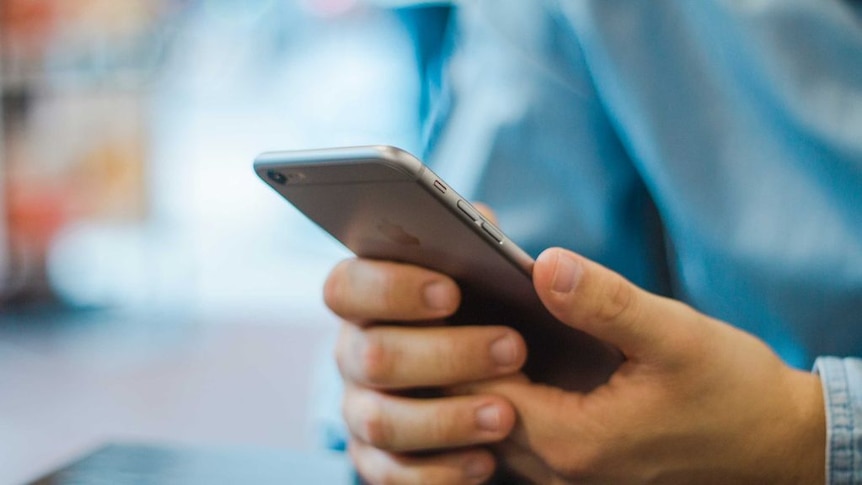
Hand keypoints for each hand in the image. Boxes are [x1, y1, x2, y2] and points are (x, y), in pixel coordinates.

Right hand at [326, 258, 527, 483]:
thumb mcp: (490, 270)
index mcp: (367, 296)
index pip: (347, 286)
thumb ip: (495, 245)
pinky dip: (441, 470)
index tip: (452, 293)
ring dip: (445, 420)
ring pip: (380, 421)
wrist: (505, 378)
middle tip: (513, 350)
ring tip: (505, 415)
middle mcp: (355, 351)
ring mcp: (361, 408)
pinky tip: (486, 460)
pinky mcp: (377, 459)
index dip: (391, 288)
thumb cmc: (486, 308)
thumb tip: (547, 266)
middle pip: (370, 355)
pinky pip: (394, 473)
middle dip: (444, 355)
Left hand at [460, 248, 825, 483]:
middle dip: (457, 354)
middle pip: (475, 410)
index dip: (458, 338)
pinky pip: (518, 428)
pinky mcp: (580, 461)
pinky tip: (511, 348)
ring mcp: (568, 471)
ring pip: (491, 422)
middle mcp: (559, 468)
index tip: (450, 287)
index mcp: (573, 440)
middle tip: (449, 294)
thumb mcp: (673, 335)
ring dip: (477, 374)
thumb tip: (544, 264)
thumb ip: (605, 302)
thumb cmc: (733, 391)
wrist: (777, 442)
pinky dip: (505, 389)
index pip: (478, 390)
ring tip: (473, 314)